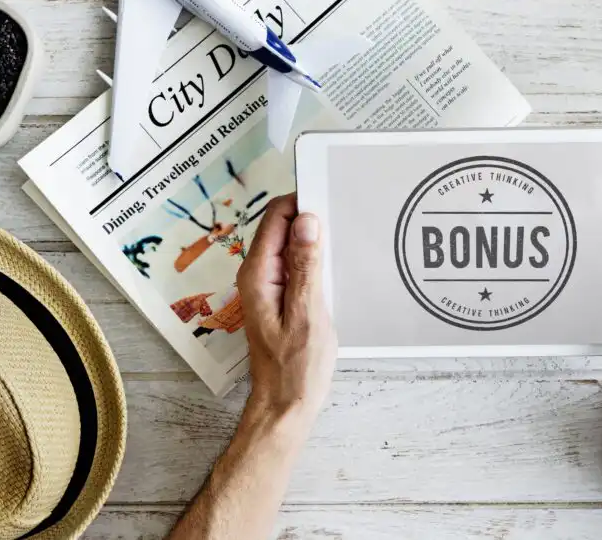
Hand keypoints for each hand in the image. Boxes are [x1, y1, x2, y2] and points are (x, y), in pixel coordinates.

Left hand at [237, 194, 336, 432]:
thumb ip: (306, 267)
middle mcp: (258, 275)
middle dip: (310, 218)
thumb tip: (307, 221)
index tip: (330, 195)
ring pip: (291, 246)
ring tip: (343, 241)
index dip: (301, 201)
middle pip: (282, 227)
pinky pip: (296, 265)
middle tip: (344, 218)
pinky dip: (314, 260)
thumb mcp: (308, 315)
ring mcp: (268, 286)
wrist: (285, 406)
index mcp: (258, 275)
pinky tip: (335, 267)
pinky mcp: (280, 297)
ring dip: (314, 239)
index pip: (275, 217)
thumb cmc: (295, 369)